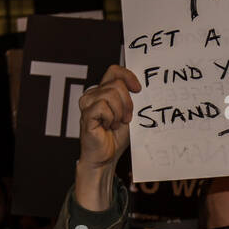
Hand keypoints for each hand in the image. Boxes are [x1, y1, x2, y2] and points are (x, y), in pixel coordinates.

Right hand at [74, 65, 140, 210]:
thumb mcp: (129, 114)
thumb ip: (131, 99)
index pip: (115, 71)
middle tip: (126, 119)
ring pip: (111, 95)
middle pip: (117, 84)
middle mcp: (93, 94)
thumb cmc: (115, 137)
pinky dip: (111, 119)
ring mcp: (87, 103)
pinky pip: (104, 107)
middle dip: (127, 103)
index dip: (128, 76)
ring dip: (119, 113)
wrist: (106, 157)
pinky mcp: (86, 114)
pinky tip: (107, 127)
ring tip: (115, 124)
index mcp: (103, 91)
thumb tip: (142, 88)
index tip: (138, 89)